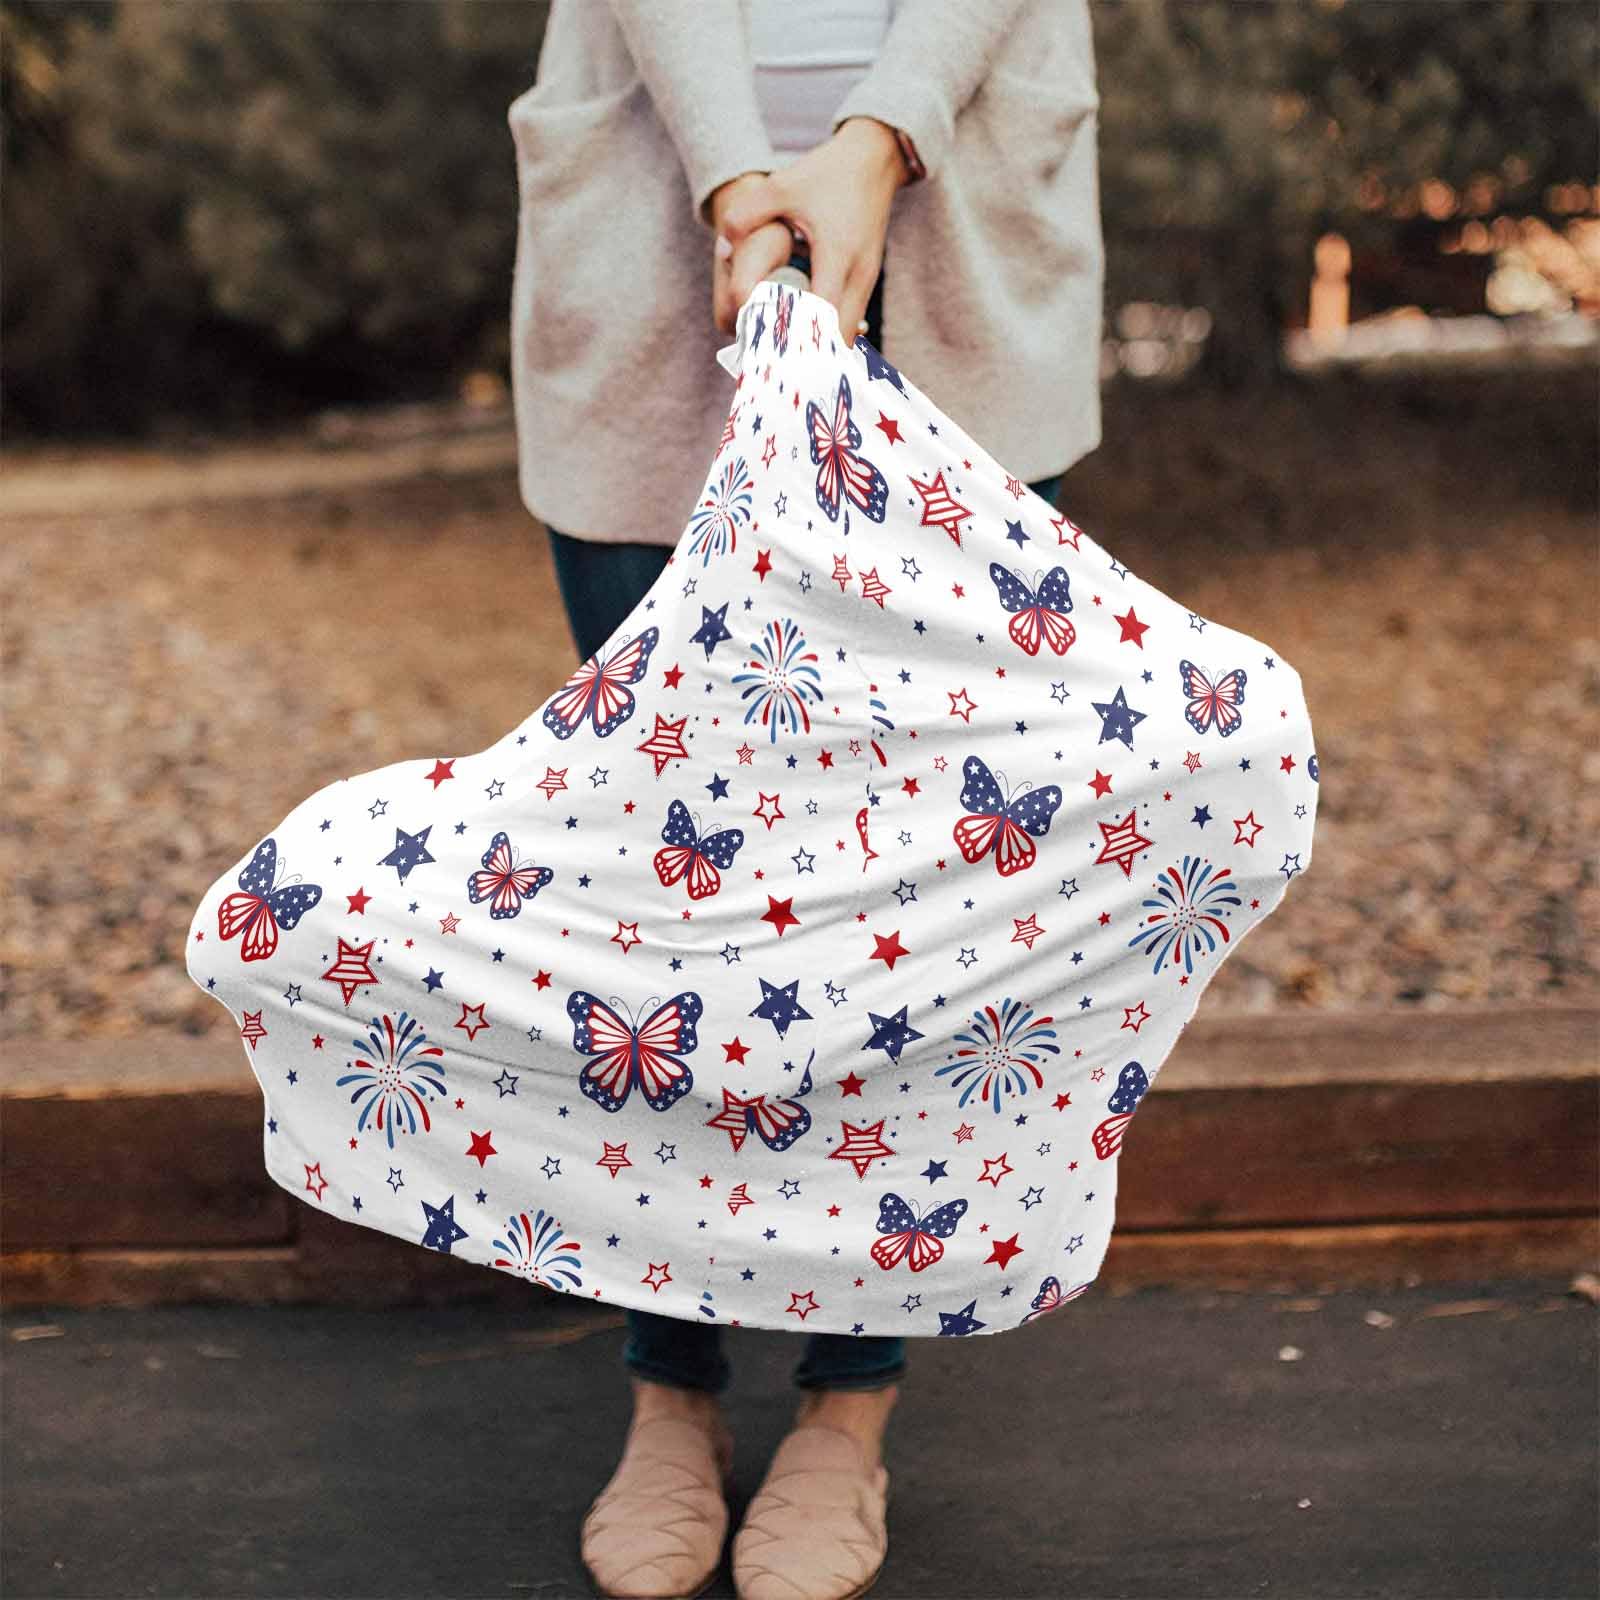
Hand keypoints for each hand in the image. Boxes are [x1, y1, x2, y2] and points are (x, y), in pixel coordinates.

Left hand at [713, 118, 907, 341]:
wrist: (873, 159)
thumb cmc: (828, 173)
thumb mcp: (782, 186)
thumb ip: (747, 214)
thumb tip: (721, 248)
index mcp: (837, 256)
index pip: (822, 319)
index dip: (799, 342)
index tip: (773, 358)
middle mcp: (858, 275)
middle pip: (838, 340)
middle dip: (809, 357)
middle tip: (775, 367)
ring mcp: (867, 281)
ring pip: (846, 334)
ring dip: (819, 347)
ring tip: (785, 356)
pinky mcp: (866, 280)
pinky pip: (848, 321)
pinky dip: (828, 333)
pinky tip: (802, 336)